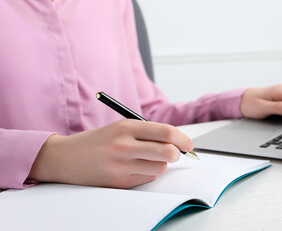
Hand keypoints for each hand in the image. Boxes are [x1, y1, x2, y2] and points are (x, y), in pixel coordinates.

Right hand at [28, 119, 193, 188]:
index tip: (188, 144)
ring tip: (149, 160)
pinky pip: (147, 179)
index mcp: (126, 127)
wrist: (65, 158)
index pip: (166, 132)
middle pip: (168, 152)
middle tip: (175, 153)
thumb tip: (176, 142)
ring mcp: (121, 166)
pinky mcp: (119, 182)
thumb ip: (146, 133)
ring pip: (160, 168)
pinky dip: (147, 174)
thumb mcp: (119, 128)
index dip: (182, 138)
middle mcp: (124, 145)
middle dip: (177, 153)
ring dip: (161, 165)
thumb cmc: (97, 141)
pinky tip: (135, 168)